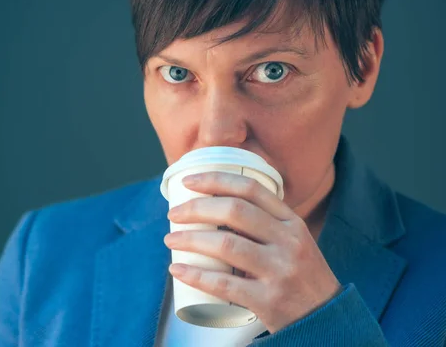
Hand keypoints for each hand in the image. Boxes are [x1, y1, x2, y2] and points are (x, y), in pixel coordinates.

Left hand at [163, 171, 341, 333]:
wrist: (327, 319)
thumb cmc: (300, 276)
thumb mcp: (293, 241)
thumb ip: (264, 223)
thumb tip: (214, 206)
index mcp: (291, 222)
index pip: (250, 188)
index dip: (215, 180)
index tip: (188, 182)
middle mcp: (288, 242)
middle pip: (234, 211)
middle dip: (196, 208)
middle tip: (174, 214)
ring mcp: (279, 271)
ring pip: (225, 244)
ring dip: (190, 239)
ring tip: (171, 239)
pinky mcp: (268, 300)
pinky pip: (223, 284)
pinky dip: (196, 275)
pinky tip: (177, 269)